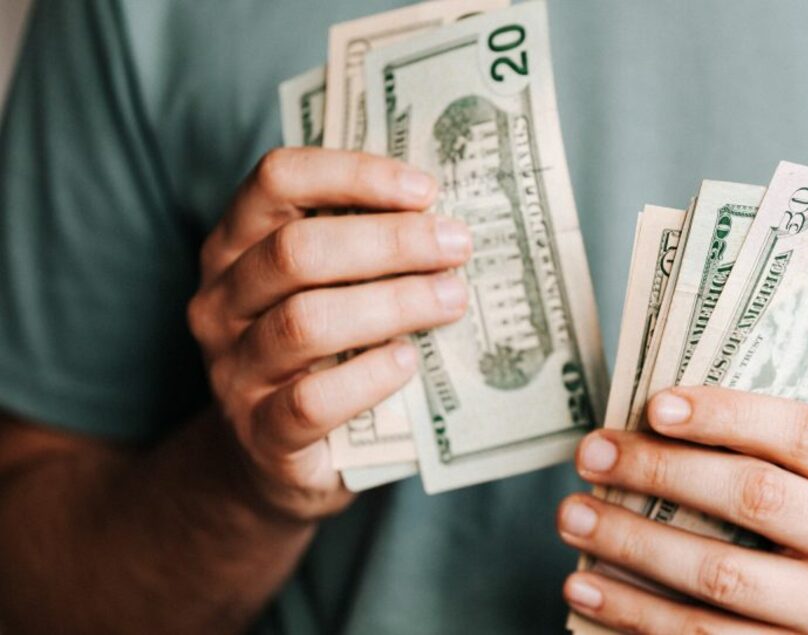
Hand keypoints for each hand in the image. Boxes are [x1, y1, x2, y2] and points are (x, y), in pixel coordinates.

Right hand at [187, 148, 470, 521]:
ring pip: (304, 322)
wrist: (273, 458)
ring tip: (452, 300)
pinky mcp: (261, 434)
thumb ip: (365, 248)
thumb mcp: (329, 289)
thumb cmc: (321, 354)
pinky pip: (311, 401)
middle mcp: (221, 301)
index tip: (425, 190)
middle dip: (390, 242)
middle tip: (457, 247)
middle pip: (296, 251)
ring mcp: (233, 370)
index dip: (353, 174)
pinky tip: (408, 362)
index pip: (277, 180)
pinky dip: (368, 377)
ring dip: (391, 304)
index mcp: (236, 245)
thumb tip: (449, 217)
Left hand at [558, 386, 807, 633]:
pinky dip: (635, 614)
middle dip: (662, 473)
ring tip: (574, 517)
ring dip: (633, 546)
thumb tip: (649, 420)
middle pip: (756, 499)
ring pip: (721, 579)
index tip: (655, 406)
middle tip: (592, 455)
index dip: (728, 415)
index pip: (804, 434)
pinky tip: (587, 587)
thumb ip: (768, 443)